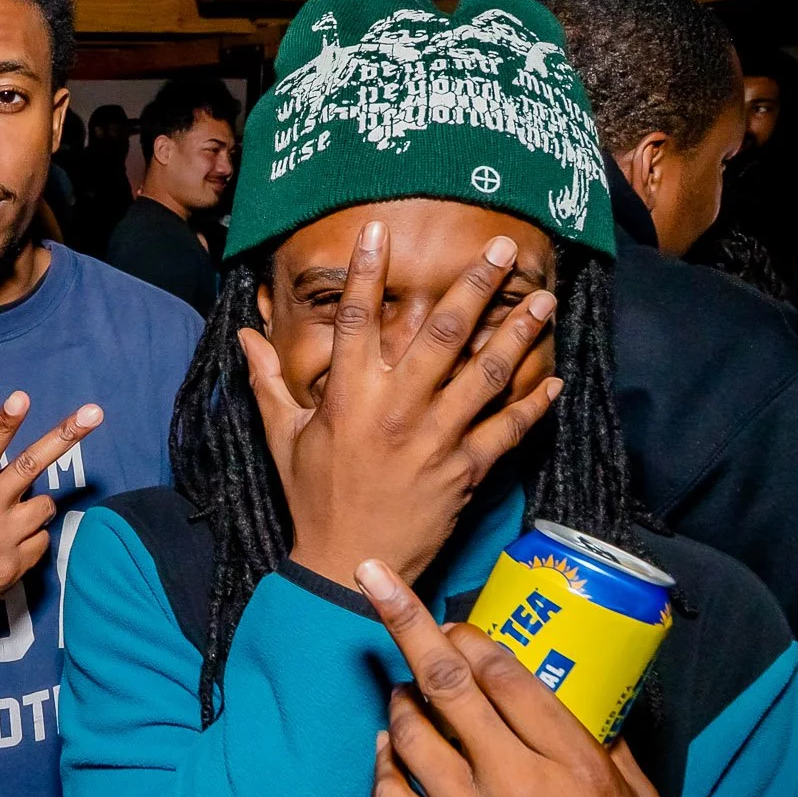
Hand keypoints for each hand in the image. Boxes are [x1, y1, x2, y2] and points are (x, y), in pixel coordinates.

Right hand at [0, 391, 101, 666]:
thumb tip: (16, 474)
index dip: (3, 423)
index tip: (21, 397)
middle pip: (31, 466)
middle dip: (65, 437)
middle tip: (94, 412)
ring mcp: (2, 539)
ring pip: (45, 507)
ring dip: (35, 512)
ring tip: (7, 528)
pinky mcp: (14, 566)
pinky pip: (41, 543)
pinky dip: (31, 544)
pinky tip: (6, 554)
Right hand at [239, 223, 561, 588]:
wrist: (347, 565)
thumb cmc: (312, 499)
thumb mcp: (283, 437)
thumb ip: (267, 382)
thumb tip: (245, 336)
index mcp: (347, 398)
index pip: (353, 319)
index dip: (364, 272)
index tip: (378, 230)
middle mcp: (394, 411)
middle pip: (440, 334)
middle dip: (475, 286)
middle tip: (503, 248)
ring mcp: (434, 440)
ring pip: (483, 375)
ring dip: (516, 334)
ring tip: (542, 300)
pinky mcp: (463, 471)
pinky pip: (505, 431)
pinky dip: (530, 406)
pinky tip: (552, 381)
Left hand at [358, 559, 695, 796]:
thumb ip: (599, 742)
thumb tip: (567, 689)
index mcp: (576, 768)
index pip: (505, 675)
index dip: (468, 634)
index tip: (451, 617)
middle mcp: (519, 790)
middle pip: (446, 686)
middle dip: (404, 622)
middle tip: (376, 584)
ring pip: (410, 736)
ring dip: (398, 699)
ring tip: (402, 689)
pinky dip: (384, 764)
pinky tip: (390, 750)